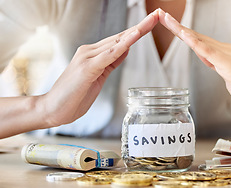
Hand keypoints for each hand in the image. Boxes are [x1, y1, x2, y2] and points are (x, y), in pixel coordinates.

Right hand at [39, 10, 158, 127]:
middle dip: (141, 26)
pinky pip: (109, 55)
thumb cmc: (74, 95)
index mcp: (93, 54)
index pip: (120, 40)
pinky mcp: (87, 68)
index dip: (137, 31)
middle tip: (158, 15)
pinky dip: (122, 46)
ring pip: (117, 42)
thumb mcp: (98, 77)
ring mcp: (87, 58)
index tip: (152, 22)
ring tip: (152, 20)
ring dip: (136, 31)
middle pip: (121, 37)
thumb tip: (125, 50)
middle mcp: (90, 51)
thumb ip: (110, 63)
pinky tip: (133, 38)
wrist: (53, 108)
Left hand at [158, 9, 230, 122]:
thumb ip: (219, 66)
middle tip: (160, 14)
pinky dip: (196, 43)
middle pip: (197, 37)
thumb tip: (208, 59)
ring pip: (200, 41)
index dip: (182, 32)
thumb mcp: (229, 78)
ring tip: (166, 18)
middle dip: (177, 26)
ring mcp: (230, 58)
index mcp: (225, 55)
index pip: (199, 41)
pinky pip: (210, 53)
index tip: (168, 24)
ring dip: (181, 30)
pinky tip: (184, 35)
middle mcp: (227, 52)